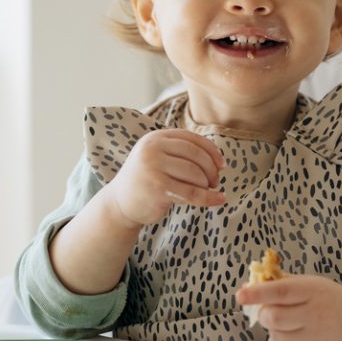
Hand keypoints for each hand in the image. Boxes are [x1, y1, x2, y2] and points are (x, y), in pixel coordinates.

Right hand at [105, 128, 225, 227]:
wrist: (120, 203)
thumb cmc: (146, 180)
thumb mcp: (159, 158)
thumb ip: (181, 152)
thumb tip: (218, 158)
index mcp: (155, 138)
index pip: (192, 139)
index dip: (211, 151)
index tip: (221, 164)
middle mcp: (153, 149)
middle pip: (196, 155)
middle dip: (211, 169)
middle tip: (215, 181)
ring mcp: (153, 168)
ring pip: (195, 174)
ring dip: (207, 184)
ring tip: (207, 191)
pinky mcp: (157, 189)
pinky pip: (192, 193)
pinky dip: (209, 198)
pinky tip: (218, 200)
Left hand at [236, 275, 341, 340]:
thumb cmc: (325, 299)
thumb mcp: (307, 283)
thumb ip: (278, 283)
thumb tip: (246, 287)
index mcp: (314, 291)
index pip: (281, 292)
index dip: (258, 293)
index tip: (241, 295)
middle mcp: (318, 315)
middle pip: (274, 318)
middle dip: (265, 314)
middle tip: (270, 311)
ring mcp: (317, 339)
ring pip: (276, 336)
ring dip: (272, 329)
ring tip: (286, 323)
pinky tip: (288, 335)